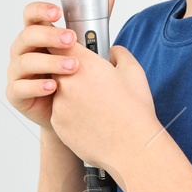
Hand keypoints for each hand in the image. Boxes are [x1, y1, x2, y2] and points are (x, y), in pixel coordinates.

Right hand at [5, 0, 119, 130]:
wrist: (71, 111)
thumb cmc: (74, 75)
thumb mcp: (87, 44)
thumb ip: (96, 17)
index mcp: (38, 35)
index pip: (31, 15)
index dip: (41, 11)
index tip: (57, 11)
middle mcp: (24, 51)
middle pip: (27, 35)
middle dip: (49, 36)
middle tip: (71, 40)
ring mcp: (17, 72)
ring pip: (24, 61)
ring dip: (49, 62)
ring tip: (72, 66)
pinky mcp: (16, 94)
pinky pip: (19, 88)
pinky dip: (36, 86)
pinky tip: (53, 86)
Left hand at [47, 0, 163, 173]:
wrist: (132, 149)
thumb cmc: (135, 112)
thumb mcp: (134, 73)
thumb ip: (119, 54)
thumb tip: (112, 51)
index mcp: (85, 65)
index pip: (59, 43)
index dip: (61, 44)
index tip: (66, 46)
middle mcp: (66, 82)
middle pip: (56, 68)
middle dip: (68, 72)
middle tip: (87, 81)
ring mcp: (59, 104)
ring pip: (57, 92)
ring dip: (70, 94)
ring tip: (95, 105)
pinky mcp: (57, 124)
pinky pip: (60, 113)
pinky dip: (70, 115)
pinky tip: (91, 121)